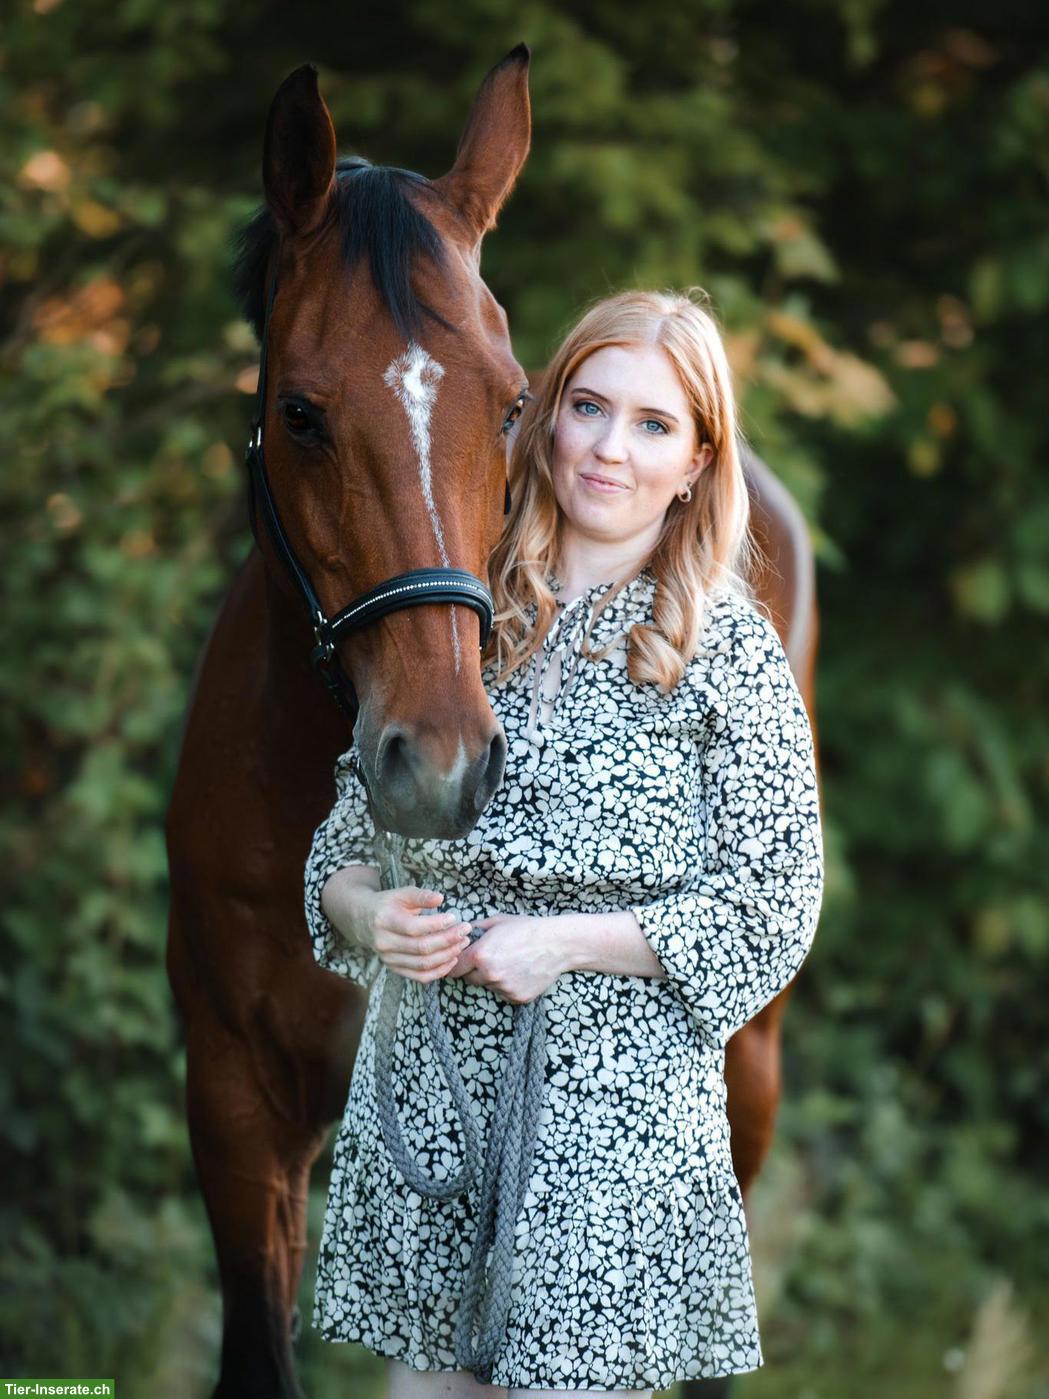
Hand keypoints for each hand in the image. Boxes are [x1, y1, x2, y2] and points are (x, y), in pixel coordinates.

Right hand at [322, 873, 470, 982]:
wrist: (364, 920)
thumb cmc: (388, 904)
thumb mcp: (401, 894)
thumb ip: (421, 895)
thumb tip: (440, 898)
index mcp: (384, 920)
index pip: (414, 927)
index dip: (436, 924)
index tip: (454, 918)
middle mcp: (384, 942)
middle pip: (421, 948)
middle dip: (448, 940)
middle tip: (465, 931)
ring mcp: (388, 959)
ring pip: (422, 964)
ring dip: (447, 956)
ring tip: (462, 944)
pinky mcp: (394, 968)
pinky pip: (420, 976)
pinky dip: (439, 971)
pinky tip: (452, 959)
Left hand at [445, 912, 570, 1004]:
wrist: (557, 943)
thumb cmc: (527, 929)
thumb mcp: (497, 922)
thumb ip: (474, 929)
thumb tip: (459, 934)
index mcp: (480, 955)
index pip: (454, 969)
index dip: (456, 964)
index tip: (462, 960)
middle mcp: (490, 974)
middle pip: (469, 979)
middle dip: (474, 970)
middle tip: (490, 958)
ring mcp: (504, 988)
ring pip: (488, 986)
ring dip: (492, 978)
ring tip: (509, 962)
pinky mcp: (517, 998)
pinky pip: (504, 993)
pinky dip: (507, 985)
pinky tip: (519, 971)